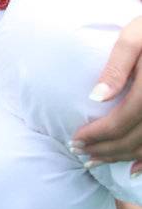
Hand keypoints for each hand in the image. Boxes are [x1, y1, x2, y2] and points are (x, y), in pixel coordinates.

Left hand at [72, 13, 141, 174]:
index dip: (96, 135)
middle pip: (133, 139)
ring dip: (120, 157)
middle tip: (79, 153)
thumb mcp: (134, 38)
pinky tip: (132, 171)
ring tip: (95, 161)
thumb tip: (96, 97)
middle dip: (104, 150)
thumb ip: (116, 67)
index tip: (75, 139)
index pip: (120, 121)